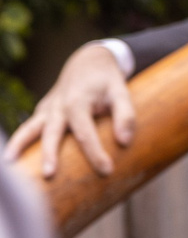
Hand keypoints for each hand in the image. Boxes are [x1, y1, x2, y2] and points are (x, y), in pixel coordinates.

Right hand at [6, 42, 134, 178]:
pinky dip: (20, 141)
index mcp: (77, 102)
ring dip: (19, 145)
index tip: (107, 171)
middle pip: (51, 133)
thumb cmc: (107, 81)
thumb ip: (126, 116)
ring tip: (9, 164)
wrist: (88, 62)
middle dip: (50, 154)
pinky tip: (15, 158)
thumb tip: (124, 142)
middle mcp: (58, 107)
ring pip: (30, 128)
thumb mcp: (122, 93)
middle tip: (48, 175)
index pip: (85, 132)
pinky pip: (30, 128)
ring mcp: (48, 109)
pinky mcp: (43, 112)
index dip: (95, 152)